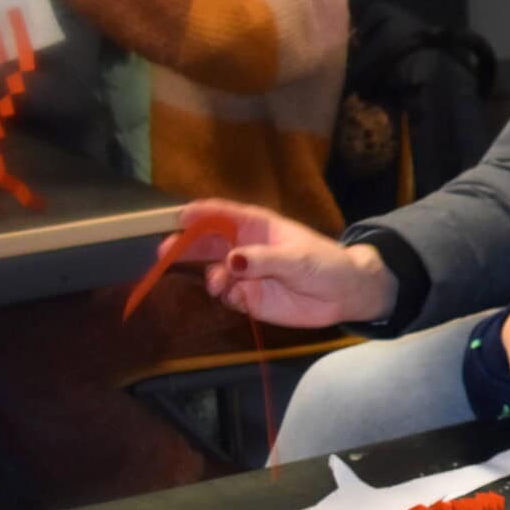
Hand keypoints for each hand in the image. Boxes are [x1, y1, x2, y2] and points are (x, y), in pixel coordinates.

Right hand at [183, 199, 395, 326]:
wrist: (344, 295)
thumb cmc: (325, 265)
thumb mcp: (298, 259)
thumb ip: (264, 260)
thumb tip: (231, 261)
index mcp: (258, 226)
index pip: (222, 214)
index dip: (199, 213)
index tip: (178, 217)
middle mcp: (245, 246)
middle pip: (206, 241)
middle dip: (185, 245)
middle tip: (165, 252)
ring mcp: (244, 271)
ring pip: (211, 268)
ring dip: (207, 274)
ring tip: (218, 283)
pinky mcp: (246, 295)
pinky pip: (224, 293)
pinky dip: (222, 294)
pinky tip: (230, 295)